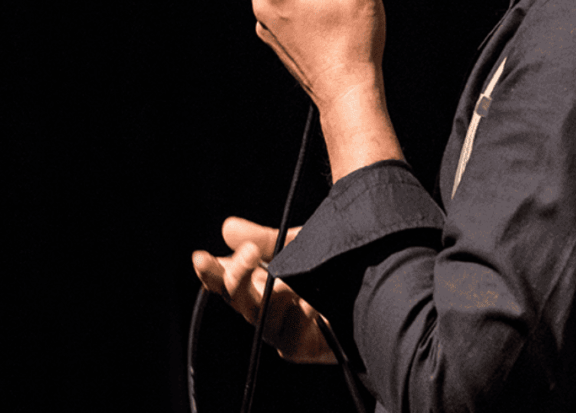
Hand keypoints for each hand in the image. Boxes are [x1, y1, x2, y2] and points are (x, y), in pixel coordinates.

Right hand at [191, 217, 334, 363]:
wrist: (374, 283)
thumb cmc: (332, 264)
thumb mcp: (299, 244)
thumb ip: (266, 239)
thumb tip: (228, 227)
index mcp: (257, 283)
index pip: (225, 281)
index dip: (210, 273)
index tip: (201, 257)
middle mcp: (265, 308)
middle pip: (239, 300)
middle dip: (238, 277)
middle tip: (251, 252)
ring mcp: (282, 330)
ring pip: (262, 318)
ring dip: (272, 296)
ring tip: (288, 281)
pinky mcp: (304, 348)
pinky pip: (292, 339)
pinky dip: (300, 318)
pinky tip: (312, 303)